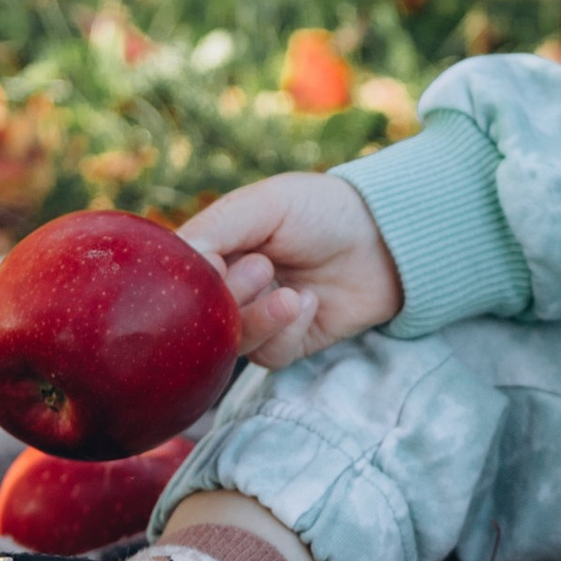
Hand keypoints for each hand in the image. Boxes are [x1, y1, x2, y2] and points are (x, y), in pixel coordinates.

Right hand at [182, 170, 404, 370]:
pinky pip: (267, 356)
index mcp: (213, 250)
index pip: (175, 279)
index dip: (188, 281)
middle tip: (263, 269)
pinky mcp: (286, 344)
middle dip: (228, 299)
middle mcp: (227, 288)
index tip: (215, 264)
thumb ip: (216, 228)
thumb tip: (180, 261)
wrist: (386, 238)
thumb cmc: (323, 210)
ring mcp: (255, 318)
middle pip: (198, 317)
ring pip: (228, 343)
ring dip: (256, 319)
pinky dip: (286, 330)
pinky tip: (310, 301)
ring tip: (288, 293)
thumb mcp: (265, 204)